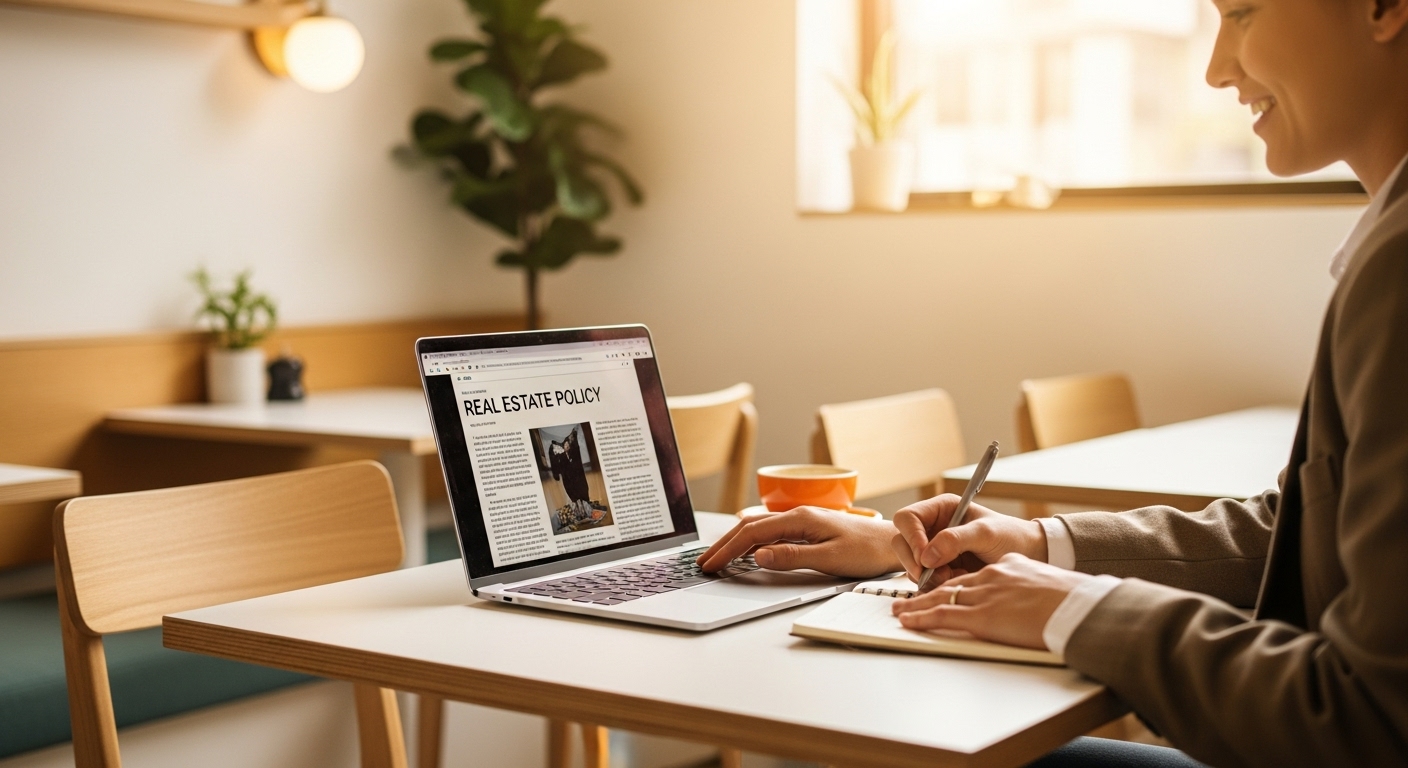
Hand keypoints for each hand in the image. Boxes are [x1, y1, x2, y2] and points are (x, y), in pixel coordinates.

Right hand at [696, 507, 901, 577]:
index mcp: (800, 519)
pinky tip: (746, 552)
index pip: (753, 532)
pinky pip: (771, 532)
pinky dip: (751, 542)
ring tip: (718, 557)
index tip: (711, 565)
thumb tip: (759, 556)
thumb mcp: (830, 558)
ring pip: (758, 528)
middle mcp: (798, 515)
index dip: (728, 549)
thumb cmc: (867, 551)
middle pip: (750, 527)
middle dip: (724, 545)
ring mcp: (802, 521)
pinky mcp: (807, 529)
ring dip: (735, 542)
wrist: (892, 543)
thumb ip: (793, 557)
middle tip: (704, 563)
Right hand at [890, 494, 1047, 586]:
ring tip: (953, 578)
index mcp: (941, 509)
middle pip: (902, 542)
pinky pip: (923, 579)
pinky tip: (955, 582)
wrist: (1029, 556)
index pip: (908, 518)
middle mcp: (933, 528)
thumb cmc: (1011, 536)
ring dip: (925, 575)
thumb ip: (955, 539)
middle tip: (933, 574)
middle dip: (915, 561)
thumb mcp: (985, 533)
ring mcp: (934, 549)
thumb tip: (928, 555)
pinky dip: (934, 585)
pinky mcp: (939, 569)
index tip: (925, 556)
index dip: (912, 537)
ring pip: (909, 563)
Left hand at [890, 553, 1088, 648]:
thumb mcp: (1050, 585)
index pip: (974, 574)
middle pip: (951, 583)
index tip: (945, 587)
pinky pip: (942, 616)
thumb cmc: (1074, 602)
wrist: (1080, 608)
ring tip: (900, 610)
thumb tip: (1039, 598)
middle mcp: (992, 577)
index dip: (956, 583)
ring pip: (941, 597)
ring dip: (916, 605)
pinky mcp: (981, 617)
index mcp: (1009, 569)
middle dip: (927, 591)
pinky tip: (908, 620)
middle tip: (909, 597)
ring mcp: (984, 596)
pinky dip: (921, 618)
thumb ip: (1034, 587)